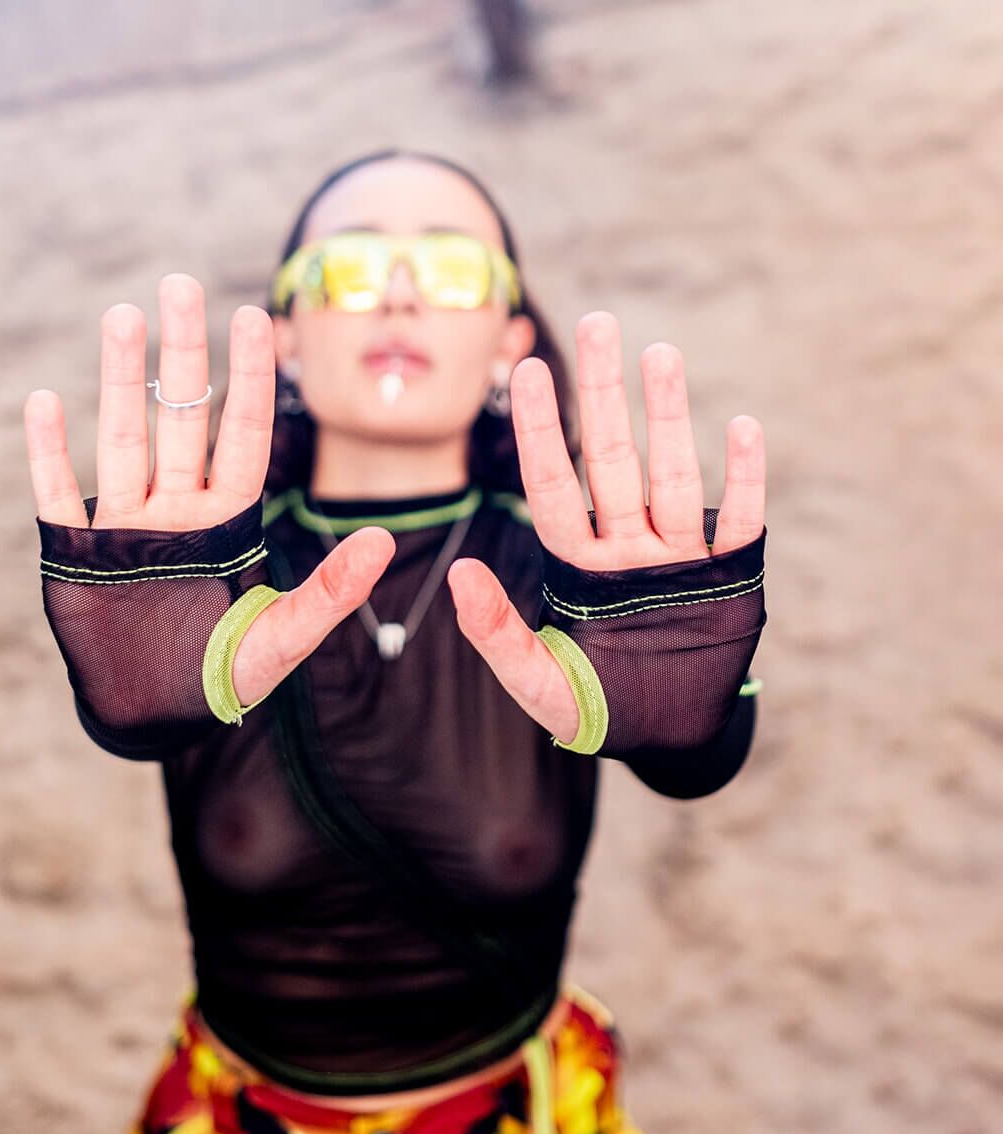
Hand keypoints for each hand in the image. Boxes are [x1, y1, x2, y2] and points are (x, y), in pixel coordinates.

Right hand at [24, 274, 394, 709]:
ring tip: (123, 316)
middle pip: (181, 418)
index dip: (249, 378)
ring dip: (120, 381)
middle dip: (183, 354)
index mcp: (226, 522)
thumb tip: (385, 542)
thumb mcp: (284, 636)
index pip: (242, 435)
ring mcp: (123, 526)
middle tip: (181, 285)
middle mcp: (176, 511)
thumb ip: (332, 592)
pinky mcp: (75, 553)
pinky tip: (45, 402)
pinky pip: (56, 494)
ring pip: (122, 438)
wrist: (155, 718)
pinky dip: (50, 453)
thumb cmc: (224, 678)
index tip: (257, 317)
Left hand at [447, 311, 764, 744]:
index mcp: (578, 566)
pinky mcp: (731, 575)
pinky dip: (743, 479)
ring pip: (672, 475)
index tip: (532, 371)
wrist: (672, 738)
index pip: (555, 486)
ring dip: (669, 417)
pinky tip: (741, 428)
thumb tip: (460, 574)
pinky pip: (738, 520)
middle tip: (600, 324)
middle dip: (606, 396)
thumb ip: (497, 634)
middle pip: (613, 460)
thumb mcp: (539, 682)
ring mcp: (680, 557)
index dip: (544, 431)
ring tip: (661, 353)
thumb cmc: (598, 710)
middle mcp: (627, 548)